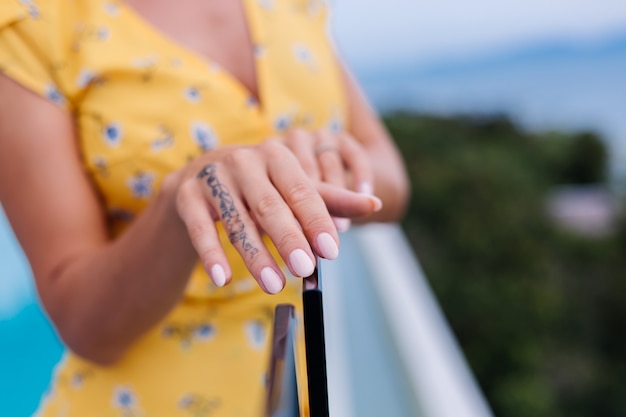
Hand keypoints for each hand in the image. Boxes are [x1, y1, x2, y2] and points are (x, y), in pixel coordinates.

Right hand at [171, 140, 381, 293]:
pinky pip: (200, 227)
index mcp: (276, 156)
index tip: (332, 251)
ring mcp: (212, 176)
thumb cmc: (259, 188)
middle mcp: (244, 160)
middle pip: (270, 205)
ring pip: (236, 220)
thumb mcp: (293, 190)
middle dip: (289, 239)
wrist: (201, 180)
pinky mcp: (186, 195)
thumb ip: (331, 200)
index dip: (317, 220)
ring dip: (255, 255)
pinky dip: (212, 253)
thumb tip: (375, 204)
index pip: (301, 190)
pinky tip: (222, 278)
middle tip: (305, 270)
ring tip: (273, 285)